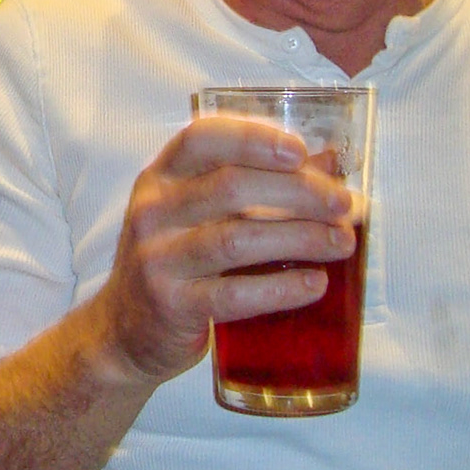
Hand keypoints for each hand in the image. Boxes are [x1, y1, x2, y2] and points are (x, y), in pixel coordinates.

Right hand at [87, 113, 356, 382]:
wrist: (124, 331)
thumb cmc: (175, 262)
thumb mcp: (198, 214)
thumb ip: (256, 184)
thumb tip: (328, 163)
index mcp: (160, 178)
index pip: (202, 138)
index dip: (253, 138)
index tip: (302, 150)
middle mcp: (153, 211)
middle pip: (231, 186)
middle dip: (299, 192)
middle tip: (345, 205)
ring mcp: (157, 259)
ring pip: (237, 238)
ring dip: (300, 237)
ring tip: (342, 242)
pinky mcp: (172, 305)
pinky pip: (233, 294)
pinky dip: (280, 288)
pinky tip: (314, 283)